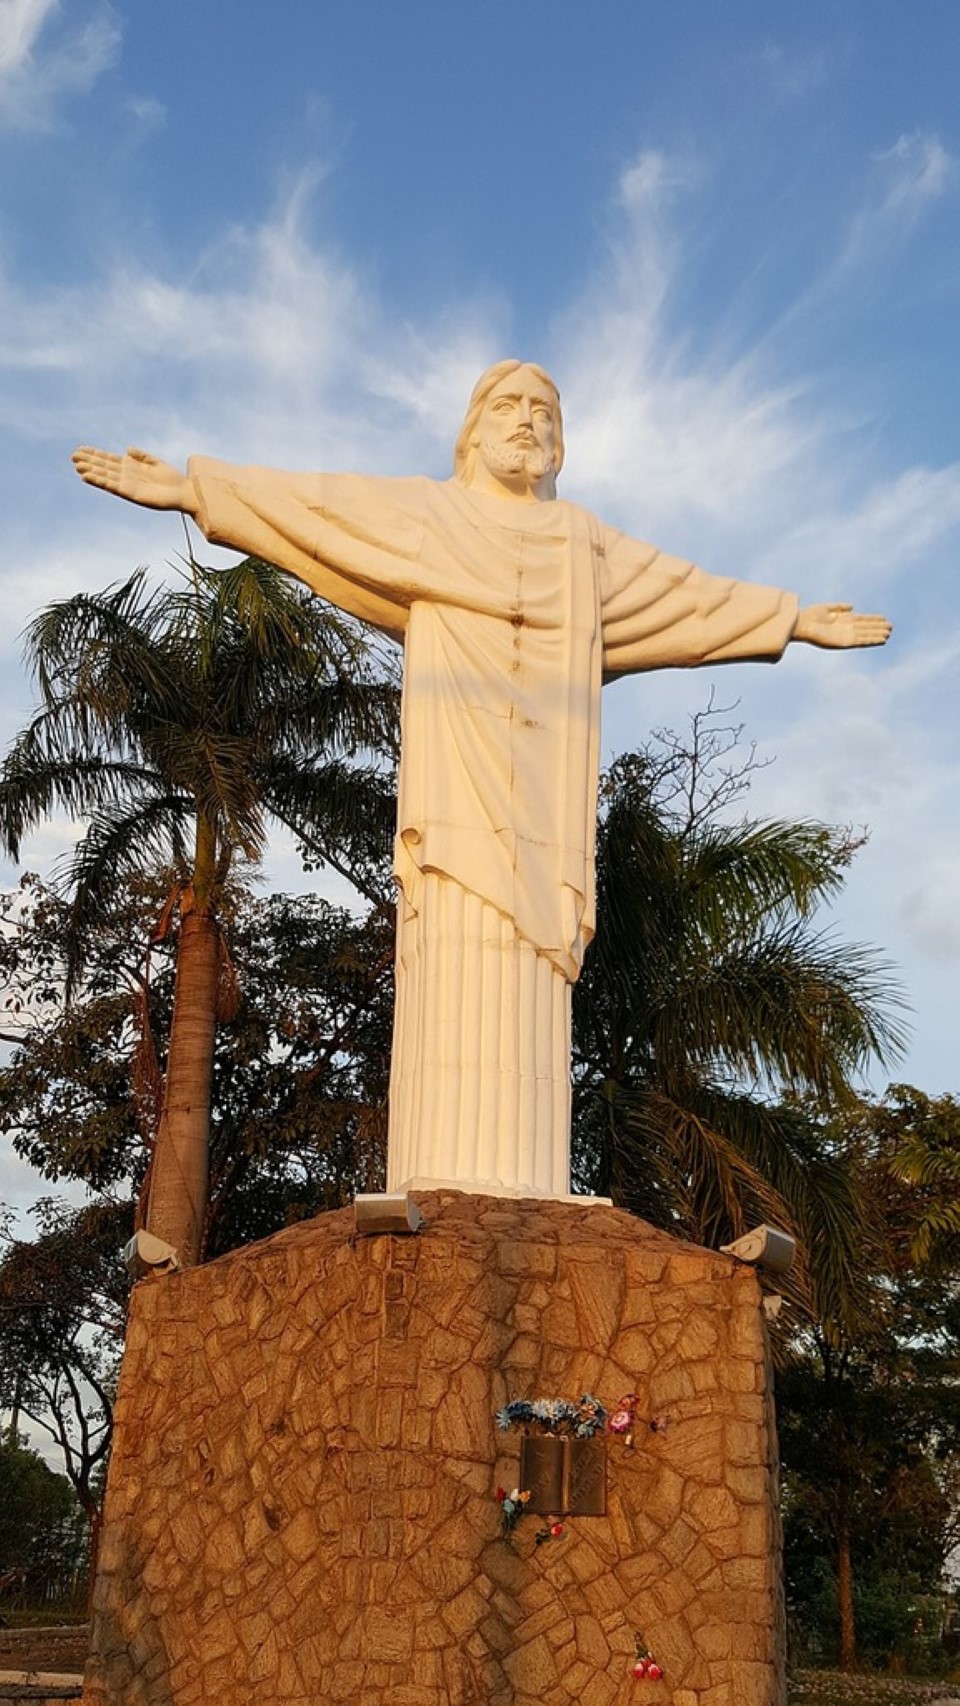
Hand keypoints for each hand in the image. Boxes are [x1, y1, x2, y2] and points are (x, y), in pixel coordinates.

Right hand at [72, 446, 197, 514]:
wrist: (184, 492)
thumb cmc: (172, 479)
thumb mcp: (155, 462)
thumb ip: (141, 456)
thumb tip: (126, 450)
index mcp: (131, 467)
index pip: (109, 459)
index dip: (95, 454)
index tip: (81, 449)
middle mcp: (127, 476)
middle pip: (104, 466)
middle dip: (89, 461)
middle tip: (73, 456)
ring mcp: (128, 485)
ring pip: (105, 476)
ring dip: (91, 471)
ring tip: (77, 466)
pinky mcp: (131, 493)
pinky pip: (112, 486)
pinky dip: (100, 481)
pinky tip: (89, 477)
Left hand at [794, 602, 891, 649]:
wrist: (801, 624)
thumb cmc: (810, 615)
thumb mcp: (827, 608)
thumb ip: (839, 607)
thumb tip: (852, 607)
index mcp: (843, 619)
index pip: (862, 619)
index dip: (873, 619)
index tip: (884, 618)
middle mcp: (846, 628)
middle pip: (865, 628)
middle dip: (877, 627)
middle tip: (891, 627)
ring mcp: (845, 636)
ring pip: (865, 635)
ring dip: (876, 634)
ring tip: (888, 634)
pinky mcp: (843, 642)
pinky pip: (861, 642)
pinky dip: (871, 640)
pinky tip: (880, 639)